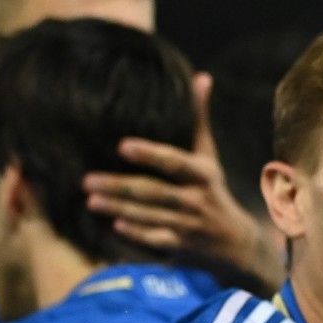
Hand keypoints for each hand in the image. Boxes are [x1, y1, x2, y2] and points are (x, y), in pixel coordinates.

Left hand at [83, 71, 284, 288]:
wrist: (236, 242)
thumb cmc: (213, 190)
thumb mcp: (209, 155)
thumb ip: (199, 119)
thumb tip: (201, 77)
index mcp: (202, 174)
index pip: (174, 162)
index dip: (150, 154)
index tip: (122, 146)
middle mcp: (196, 200)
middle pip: (154, 192)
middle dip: (120, 186)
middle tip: (87, 179)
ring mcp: (188, 225)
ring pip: (150, 216)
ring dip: (119, 209)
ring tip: (90, 199)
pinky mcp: (180, 245)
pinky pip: (156, 240)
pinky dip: (137, 234)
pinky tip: (113, 225)